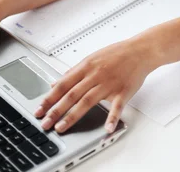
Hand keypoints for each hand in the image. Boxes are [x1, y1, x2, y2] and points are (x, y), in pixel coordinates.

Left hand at [34, 37, 155, 133]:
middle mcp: (95, 75)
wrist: (140, 50)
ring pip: (88, 101)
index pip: (63, 84)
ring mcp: (109, 83)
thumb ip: (73, 71)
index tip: (39, 110)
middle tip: (45, 123)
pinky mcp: (123, 90)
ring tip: (62, 128)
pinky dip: (112, 117)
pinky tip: (106, 128)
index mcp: (86, 66)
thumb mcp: (92, 58)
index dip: (50, 98)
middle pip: (72, 94)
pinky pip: (117, 106)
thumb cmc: (116, 54)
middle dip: (56, 110)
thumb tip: (54, 83)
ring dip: (73, 116)